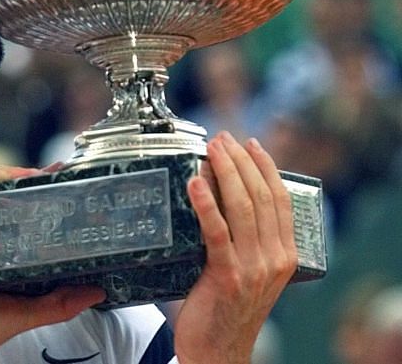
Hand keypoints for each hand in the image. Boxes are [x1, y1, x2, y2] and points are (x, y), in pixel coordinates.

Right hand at [0, 161, 104, 363]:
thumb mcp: (29, 308)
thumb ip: (62, 301)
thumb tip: (95, 292)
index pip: (5, 211)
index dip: (29, 195)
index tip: (55, 187)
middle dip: (23, 178)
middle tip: (52, 176)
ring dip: (6, 170)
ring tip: (33, 176)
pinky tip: (7, 176)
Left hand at [173, 132, 296, 363]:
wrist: (218, 351)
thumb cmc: (226, 307)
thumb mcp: (249, 270)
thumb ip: (245, 239)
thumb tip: (221, 193)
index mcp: (286, 255)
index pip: (281, 200)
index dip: (266, 167)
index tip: (251, 143)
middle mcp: (275, 259)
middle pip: (262, 196)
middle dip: (241, 161)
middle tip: (222, 138)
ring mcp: (253, 268)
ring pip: (243, 207)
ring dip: (225, 172)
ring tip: (211, 149)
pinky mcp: (227, 277)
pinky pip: (217, 232)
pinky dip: (206, 203)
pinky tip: (195, 182)